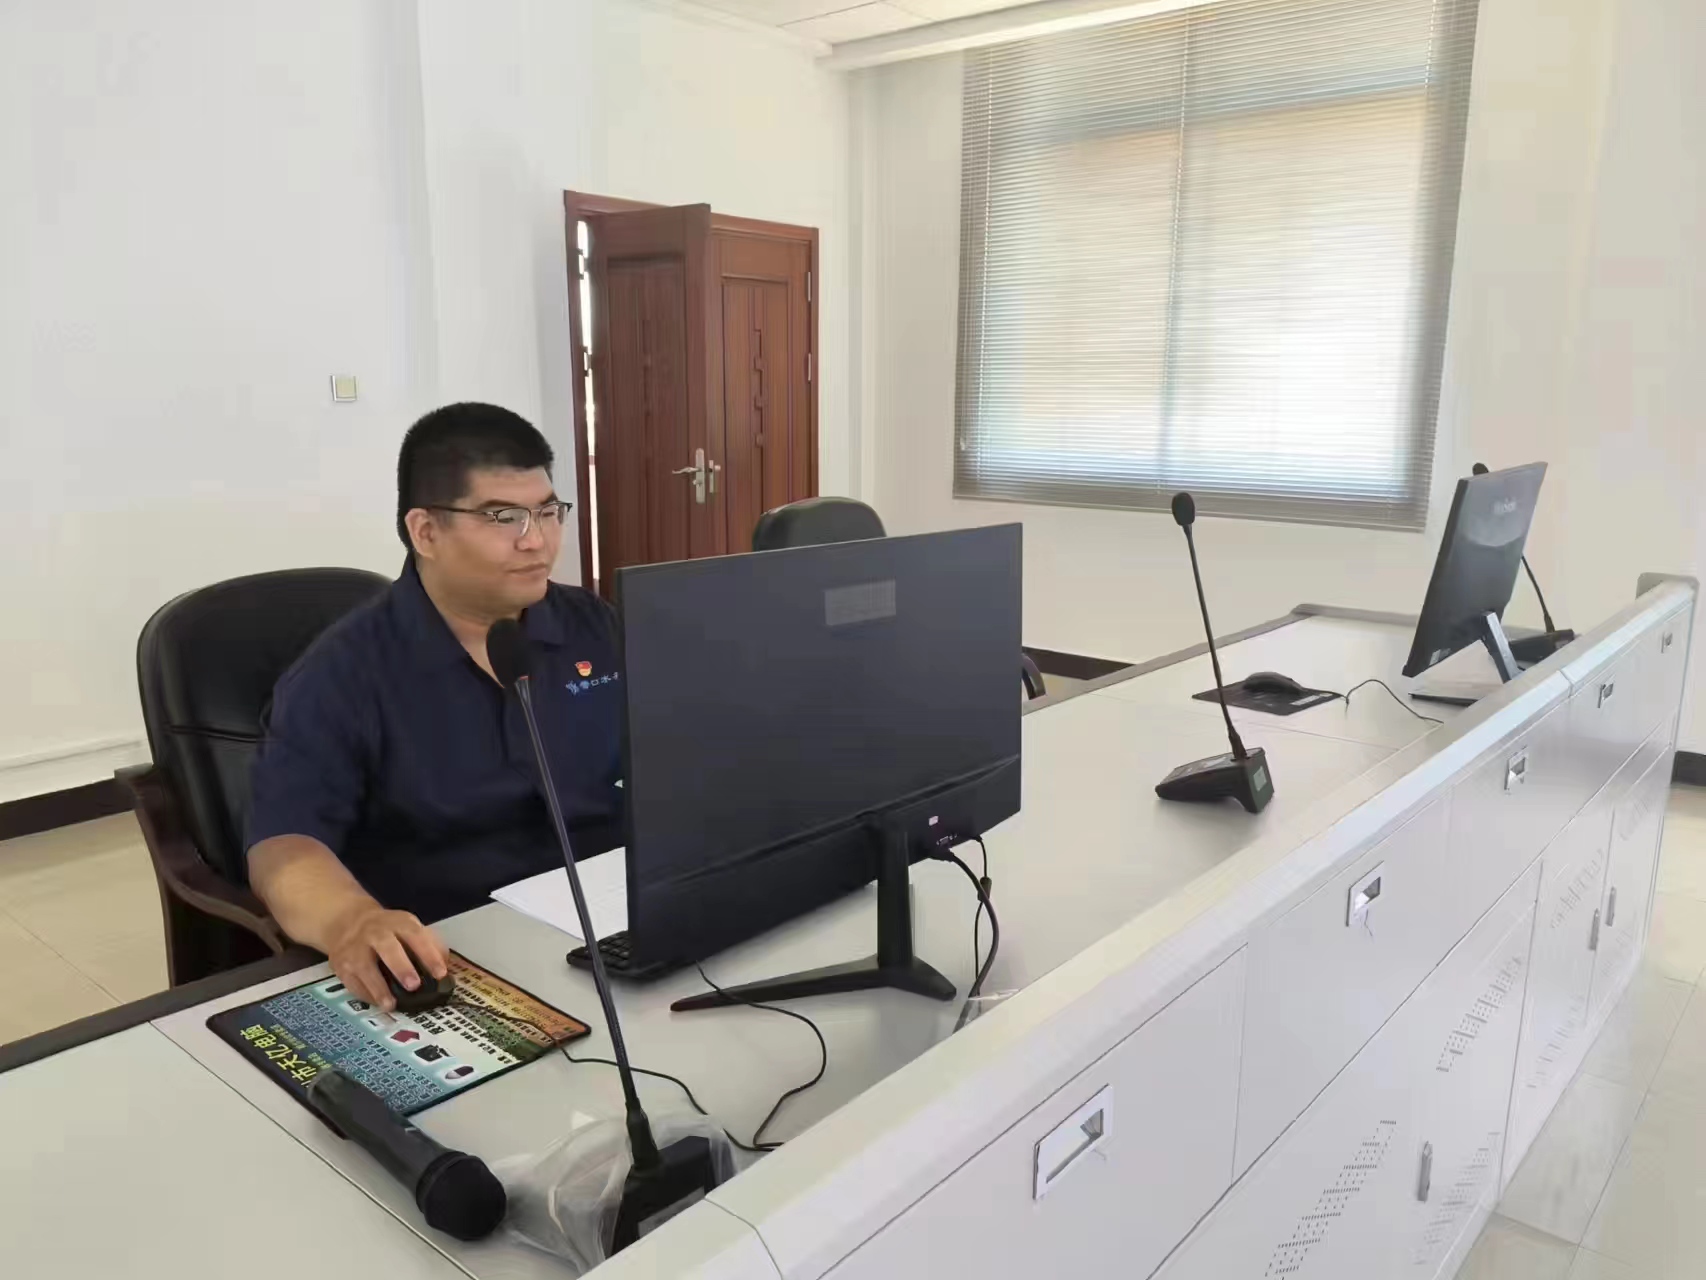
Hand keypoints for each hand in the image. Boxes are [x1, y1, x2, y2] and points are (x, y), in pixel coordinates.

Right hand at [325, 904, 449, 1010]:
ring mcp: (355, 948)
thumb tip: (446, 967)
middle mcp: (375, 933)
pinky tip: (378, 1003)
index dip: (429, 955)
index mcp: (398, 923)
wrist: (348, 921)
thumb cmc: (388, 930)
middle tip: (414, 986)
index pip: (416, 936)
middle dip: (401, 967)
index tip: (440, 974)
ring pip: (366, 968)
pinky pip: (353, 982)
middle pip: (388, 947)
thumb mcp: (409, 928)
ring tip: (391, 1005)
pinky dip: (366, 995)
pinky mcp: (341, 964)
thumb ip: (430, 944)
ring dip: (379, 988)